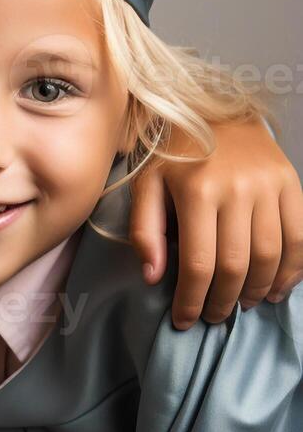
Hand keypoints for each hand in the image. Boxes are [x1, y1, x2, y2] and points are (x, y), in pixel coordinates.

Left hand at [129, 118, 302, 328]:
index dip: (192, 299)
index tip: (185, 321)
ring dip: (259, 290)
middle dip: (224, 300)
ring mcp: (269, 187)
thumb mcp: (146, 186)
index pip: (197, 263)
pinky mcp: (292, 183)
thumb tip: (153, 277)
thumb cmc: (173, 156)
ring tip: (243, 304)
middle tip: (213, 316)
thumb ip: (144, 231)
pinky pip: (301, 237)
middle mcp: (237, 190)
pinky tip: (277, 287)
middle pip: (237, 265)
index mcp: (196, 192)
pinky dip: (293, 270)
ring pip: (272, 256)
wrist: (215, 110)